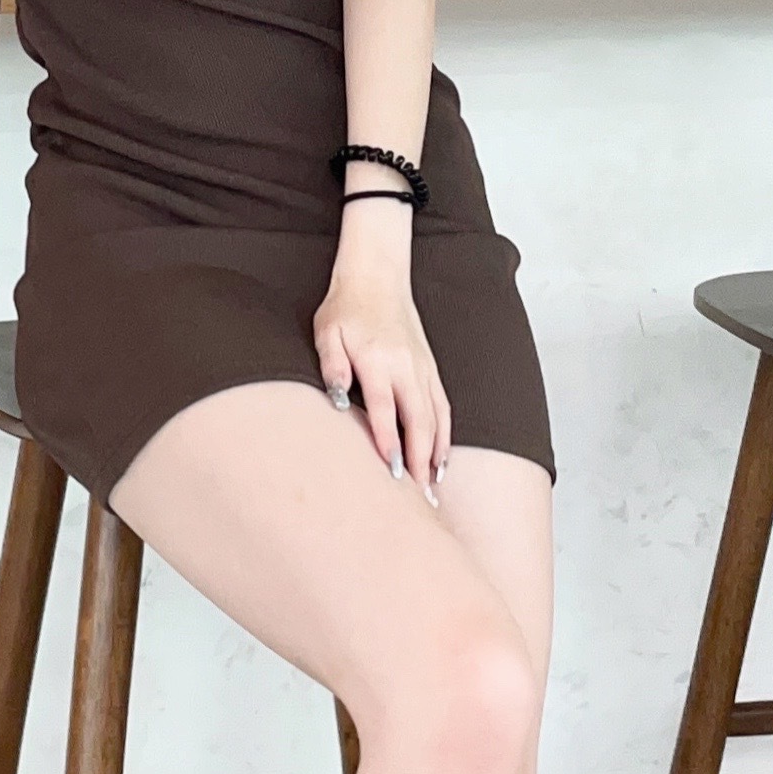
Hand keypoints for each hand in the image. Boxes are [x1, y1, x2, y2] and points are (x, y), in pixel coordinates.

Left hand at [313, 243, 449, 497]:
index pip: (385, 409)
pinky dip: (445, 435)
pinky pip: (443, 407)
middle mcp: (406, 367)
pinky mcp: (430, 368)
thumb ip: (333, 366)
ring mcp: (422, 368)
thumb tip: (337, 400)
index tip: (392, 472)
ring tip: (434, 487)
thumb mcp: (327, 332)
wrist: (377, 276)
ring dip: (436, 453)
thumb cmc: (345, 307)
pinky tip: (442, 458)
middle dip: (420, 460)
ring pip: (436, 417)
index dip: (389, 442)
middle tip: (420, 497)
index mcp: (378, 360)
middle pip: (418, 421)